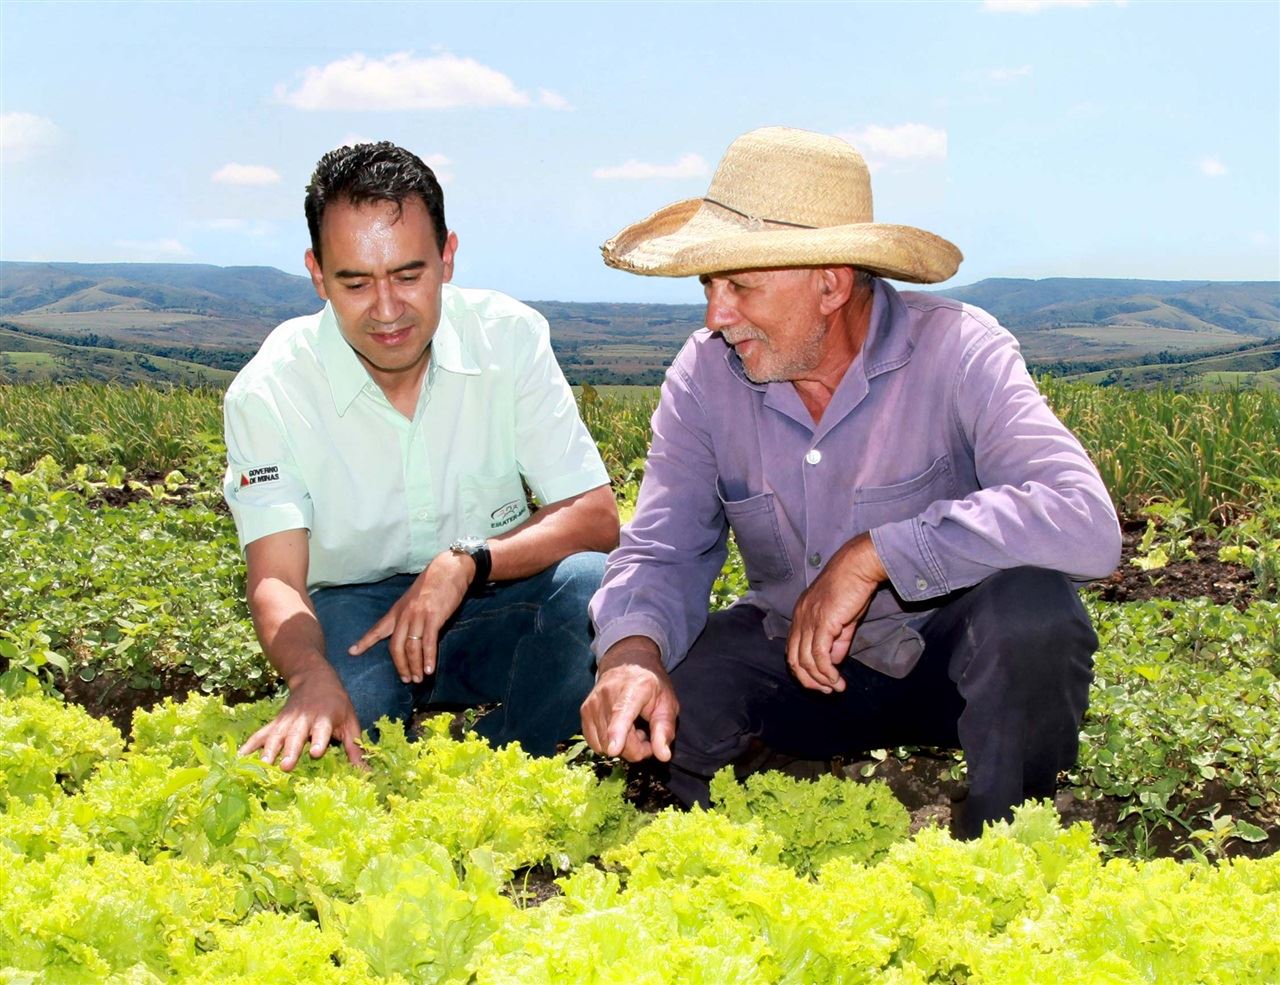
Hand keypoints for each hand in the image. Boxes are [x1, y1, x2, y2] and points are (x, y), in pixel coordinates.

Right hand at [239, 667, 364, 769]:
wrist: (314, 677)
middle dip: (290, 750)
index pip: (321, 730)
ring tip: (262, 768)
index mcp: (324, 718)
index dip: (319, 740)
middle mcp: (303, 719)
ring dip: (268, 751)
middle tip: (285, 767)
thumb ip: (356, 746)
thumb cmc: (337, 703)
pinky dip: (249, 746)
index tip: (316, 752)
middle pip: (295, 736)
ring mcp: (286, 721)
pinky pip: (260, 735)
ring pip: (275, 736)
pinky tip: (238, 758)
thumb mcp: (350, 721)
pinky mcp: (274, 723)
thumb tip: (368, 771)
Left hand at [349, 550, 474, 682]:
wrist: (449, 569)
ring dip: (415, 666)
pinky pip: (428, 642)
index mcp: (397, 611)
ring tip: (419, 678)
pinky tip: (430, 669)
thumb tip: (407, 633)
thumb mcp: (413, 599)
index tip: (352, 652)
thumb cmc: (433, 585)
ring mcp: (418, 616)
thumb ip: (407, 615)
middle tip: (406, 680)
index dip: (365, 641)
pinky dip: (428, 658)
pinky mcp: (433, 617)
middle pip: (395, 646)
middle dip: (400, 666)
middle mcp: (404, 615)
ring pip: (411, 648)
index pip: (378, 629)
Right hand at [581, 638, 678, 761]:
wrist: (627, 663)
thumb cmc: (651, 686)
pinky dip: (608, 744)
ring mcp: (592, 703)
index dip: (618, 732)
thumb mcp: (667, 704)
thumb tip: (663, 756)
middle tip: (648, 738)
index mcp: (634, 689)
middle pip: (616, 739)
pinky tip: (619, 731)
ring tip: (633, 729)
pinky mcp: (584, 711)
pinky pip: (595, 744)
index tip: (614, 749)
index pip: (622, 713)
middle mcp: (607, 694)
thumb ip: (664, 730)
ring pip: (605, 745)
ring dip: (623, 747)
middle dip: (635, 749)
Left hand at [786, 532, 887, 692]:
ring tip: (836, 688)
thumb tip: (833, 662)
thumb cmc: (852, 588)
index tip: (820, 682)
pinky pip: (819, 656)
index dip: (803, 670)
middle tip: (826, 691)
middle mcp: (800, 619)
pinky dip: (826, 672)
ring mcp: (809, 621)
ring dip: (821, 679)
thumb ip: (837, 641)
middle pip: (794, 659)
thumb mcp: (843, 619)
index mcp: (801, 615)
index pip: (792, 649)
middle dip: (809, 680)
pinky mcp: (822, 623)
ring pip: (806, 661)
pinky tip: (836, 679)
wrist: (858, 567)